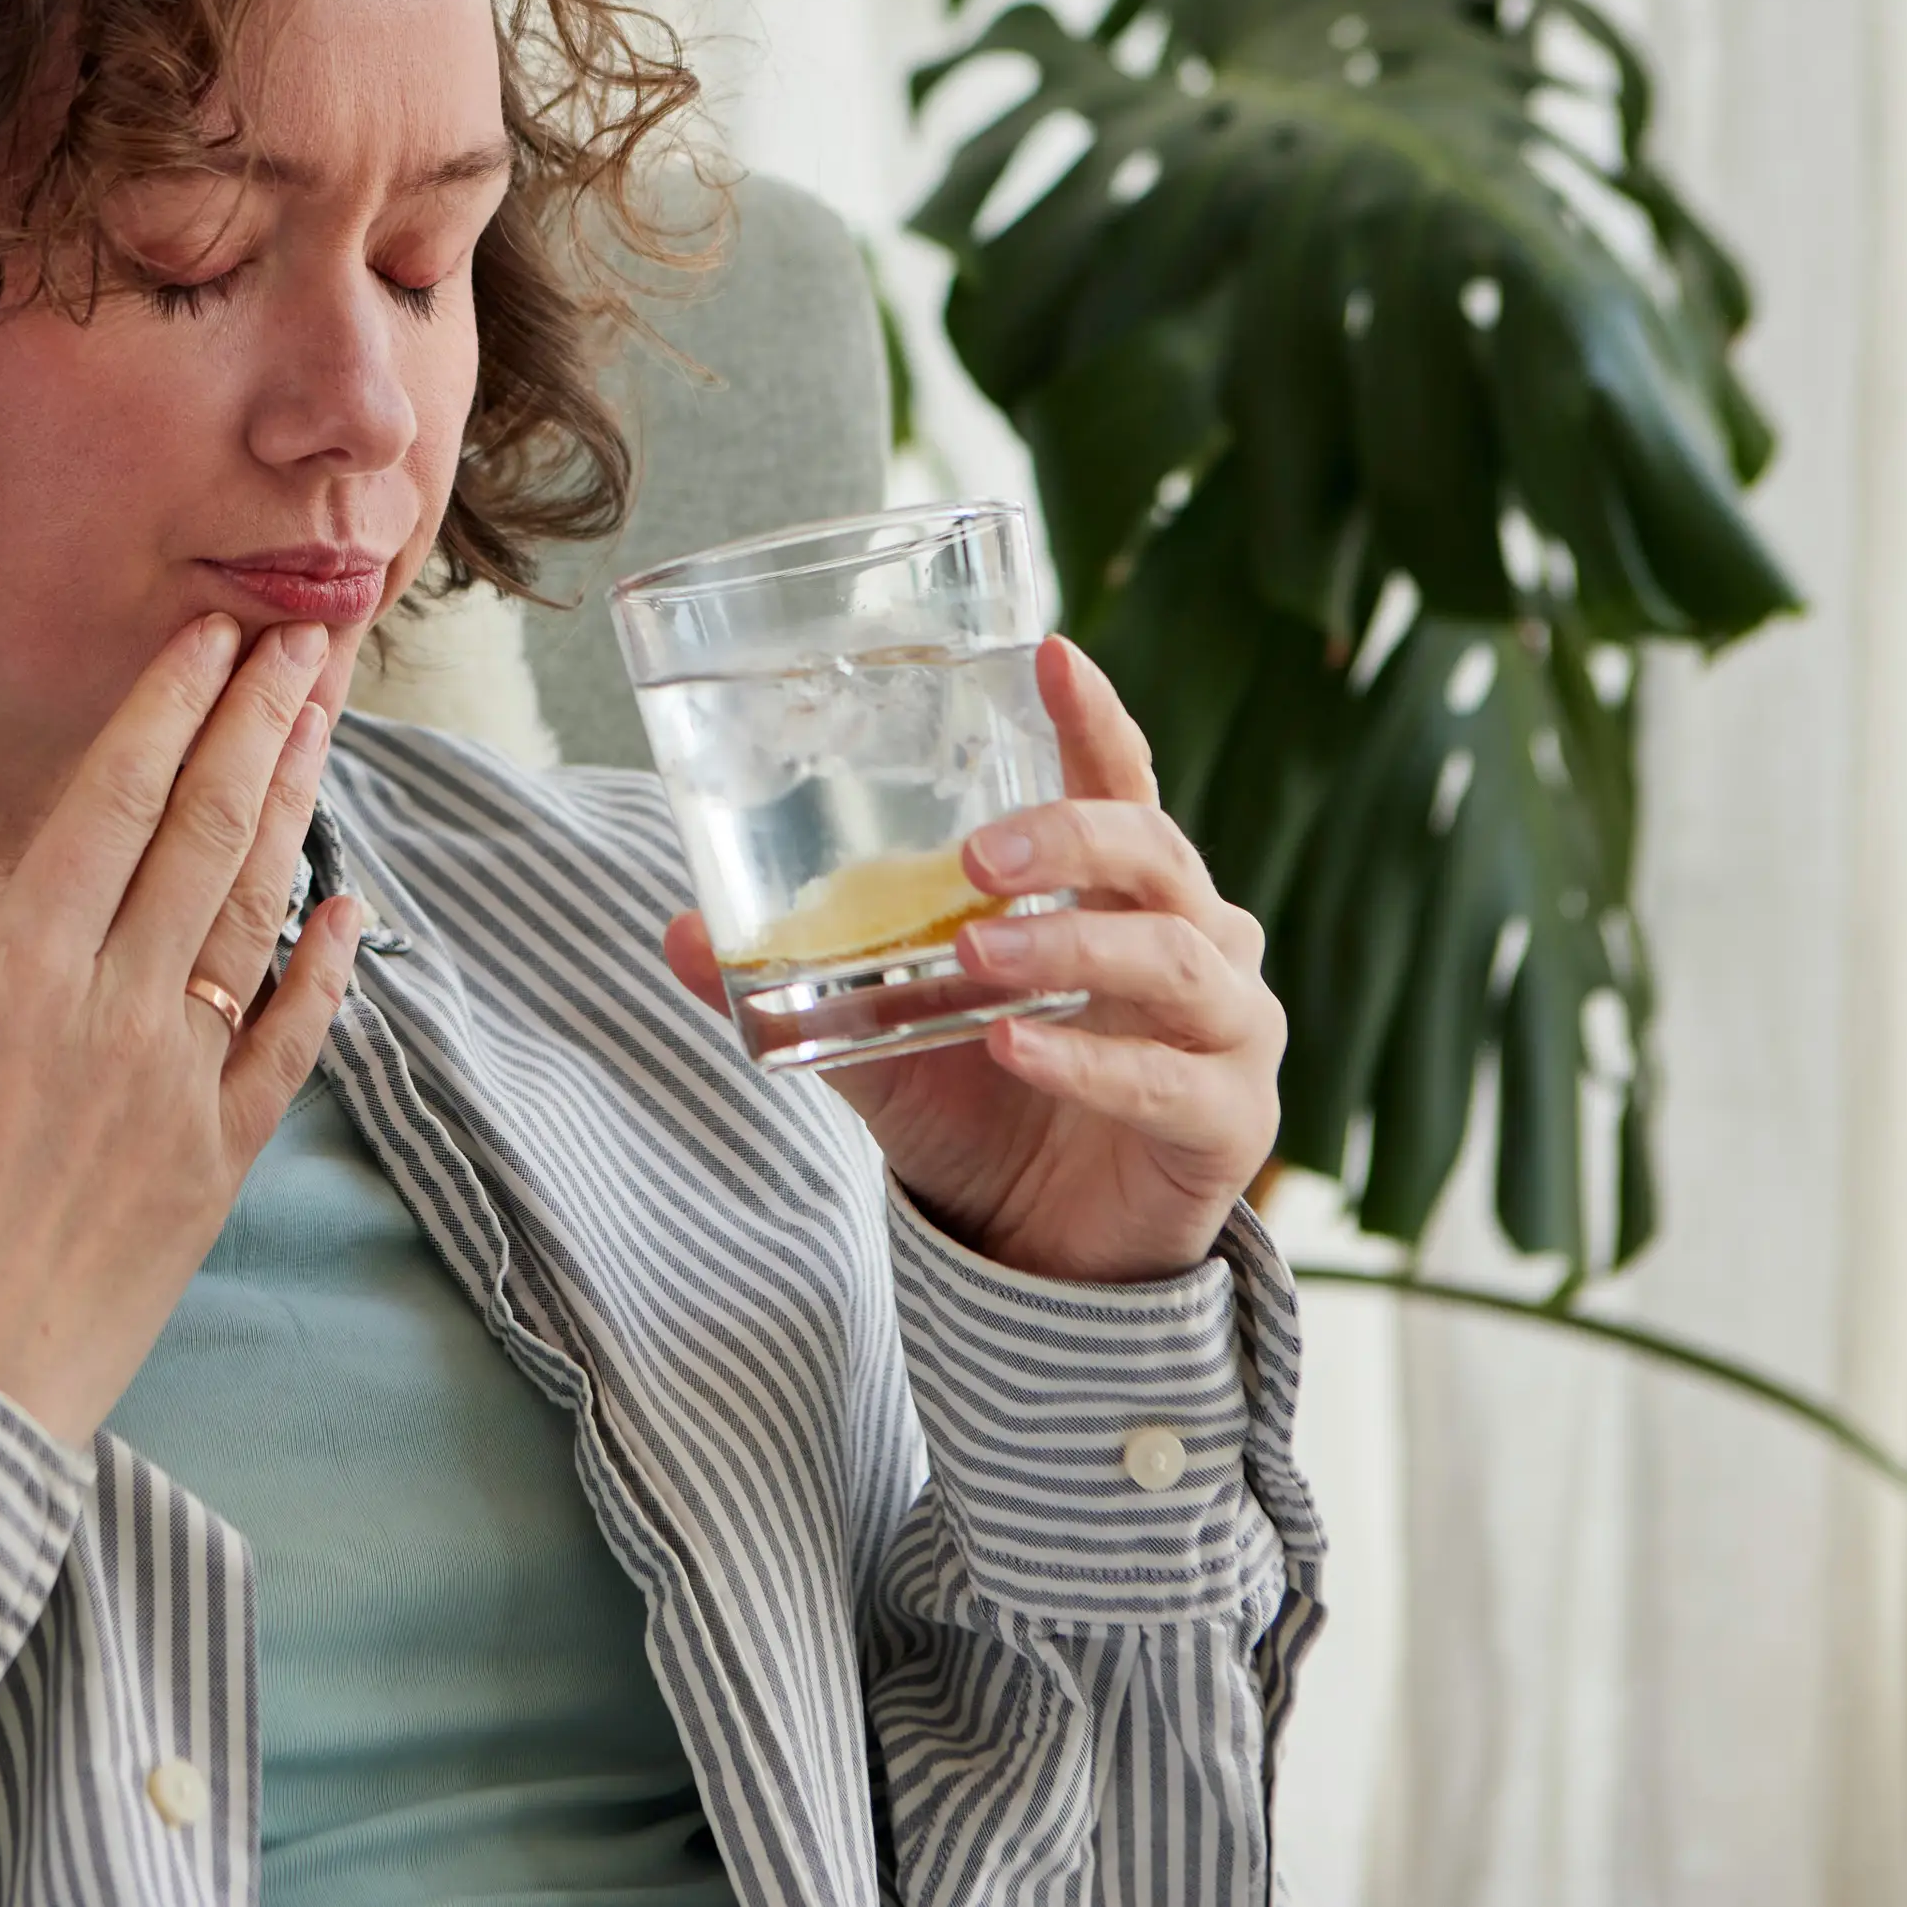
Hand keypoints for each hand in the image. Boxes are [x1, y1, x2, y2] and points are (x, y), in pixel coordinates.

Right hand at [0, 615, 362, 1448]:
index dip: (169, 708)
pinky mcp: (215, 1164)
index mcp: (10, 979)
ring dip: (297, 805)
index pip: (112, 805)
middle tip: (304, 633)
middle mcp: (113, 1015)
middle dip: (259, 719)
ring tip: (327, 719)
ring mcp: (178, 1089)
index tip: (211, 635)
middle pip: (207, 832)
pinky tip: (353, 901)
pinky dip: (329, 966)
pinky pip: (291, 1045)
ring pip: (257, 916)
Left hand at [661, 635, 1281, 1286]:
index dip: (1093, 719)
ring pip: (1172, 960)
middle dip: (1073, 838)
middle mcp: (1196, 941)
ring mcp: (1227, 1031)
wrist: (1050, 1254)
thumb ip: (802, 981)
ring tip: (976, 951)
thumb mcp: (882, 1036)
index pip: (1120, 783)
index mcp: (1120, 894)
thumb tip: (674, 930)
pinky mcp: (1232, 1121)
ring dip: (1070, 948)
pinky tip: (1011, 1050)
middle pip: (1158, 855)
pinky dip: (1086, 1064)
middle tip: (977, 853)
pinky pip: (1165, 1081)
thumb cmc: (985, 1110)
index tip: (1049, 652)